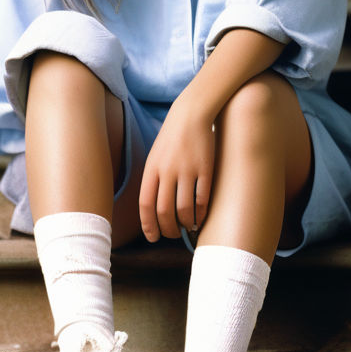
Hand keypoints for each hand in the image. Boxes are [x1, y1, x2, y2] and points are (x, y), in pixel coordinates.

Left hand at [138, 92, 214, 241]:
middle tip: (172, 234)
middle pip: (164, 211)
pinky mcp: (205, 168)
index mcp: (151, 169)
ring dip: (185, 223)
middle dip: (167, 229)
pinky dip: (201, 212)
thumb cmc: (172, 137)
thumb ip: (154, 180)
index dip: (148, 225)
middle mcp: (167, 171)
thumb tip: (155, 208)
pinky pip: (202, 199)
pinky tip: (200, 216)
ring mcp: (186, 170)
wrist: (191, 113)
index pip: (146, 204)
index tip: (152, 238)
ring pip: (184, 209)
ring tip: (187, 226)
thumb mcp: (155, 156)